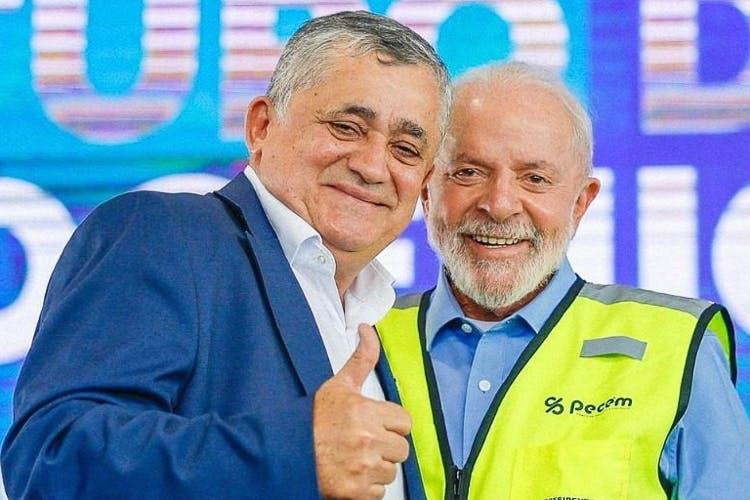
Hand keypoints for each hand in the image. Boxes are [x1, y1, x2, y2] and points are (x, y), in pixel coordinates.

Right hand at [313, 324, 411, 498]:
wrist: (287, 452)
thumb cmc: (314, 419)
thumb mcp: (338, 385)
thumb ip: (362, 358)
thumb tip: (368, 329)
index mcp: (366, 412)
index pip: (404, 422)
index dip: (391, 424)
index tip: (375, 425)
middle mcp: (368, 440)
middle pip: (401, 448)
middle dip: (386, 447)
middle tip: (363, 443)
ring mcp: (363, 468)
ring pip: (391, 471)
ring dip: (377, 468)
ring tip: (354, 458)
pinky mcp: (356, 491)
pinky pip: (378, 492)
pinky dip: (367, 488)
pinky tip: (351, 474)